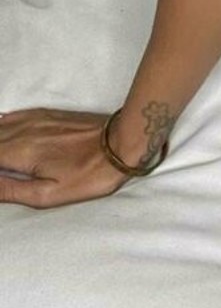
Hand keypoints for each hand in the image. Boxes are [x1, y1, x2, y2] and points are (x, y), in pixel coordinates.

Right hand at [0, 107, 131, 207]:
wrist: (120, 143)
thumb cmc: (87, 175)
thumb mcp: (47, 194)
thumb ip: (9, 190)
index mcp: (19, 151)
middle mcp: (22, 130)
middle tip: (1, 172)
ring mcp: (34, 118)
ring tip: (2, 160)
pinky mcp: (45, 113)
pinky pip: (11, 116)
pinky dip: (0, 125)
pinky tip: (0, 131)